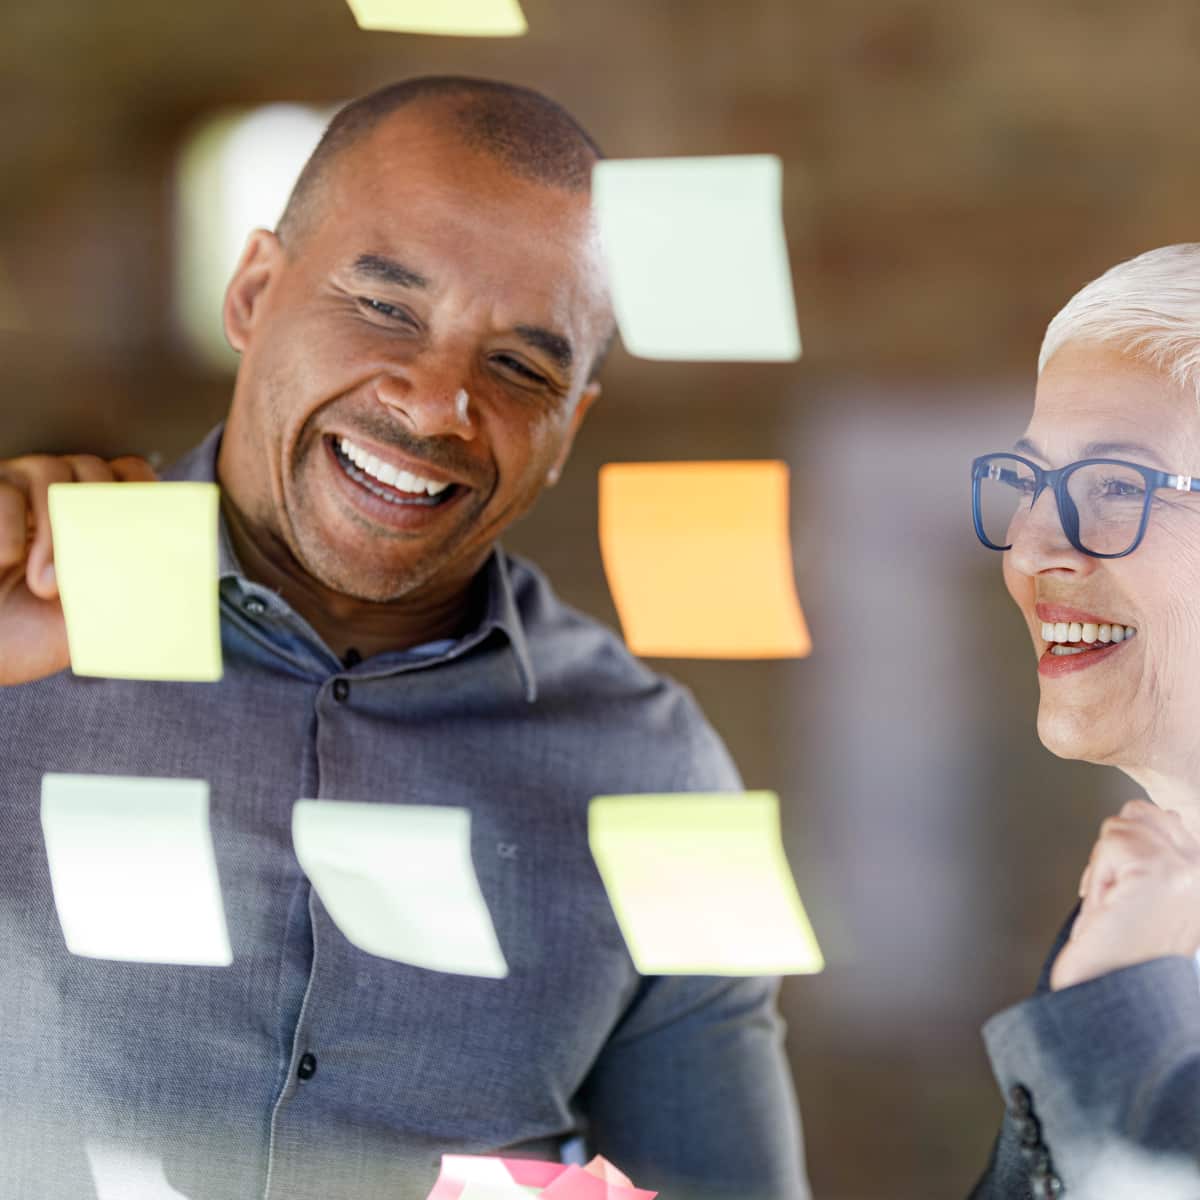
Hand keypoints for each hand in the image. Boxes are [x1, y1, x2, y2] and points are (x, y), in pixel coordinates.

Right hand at [0, 453, 157, 685]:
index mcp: (91, 513)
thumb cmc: (31, 632)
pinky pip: (3, 492)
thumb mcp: (93, 616)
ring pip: (49, 473)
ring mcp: (14, 488)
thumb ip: (131, 590)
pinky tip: (7, 561)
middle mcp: (55, 490)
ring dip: (53, 532)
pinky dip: (10, 529)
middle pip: (92, 469)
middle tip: (86, 570)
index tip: (150, 522)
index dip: (143, 489)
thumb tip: (193, 580)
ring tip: (44, 585)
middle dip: (96, 520)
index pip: (129, 472)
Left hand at [1051, 799, 1199, 989]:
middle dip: (1114, 856)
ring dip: (1104, 869)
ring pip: (1121, 826)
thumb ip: (1164, 857)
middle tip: (1120, 904)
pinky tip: (1112, 910)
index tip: (1130, 893)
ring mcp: (1192, 871)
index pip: (1165, 817)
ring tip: (1116, 910)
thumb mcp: (1155, 899)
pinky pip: (1112, 843)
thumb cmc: (1123, 957)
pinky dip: (1099, 877)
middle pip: (1138, 815)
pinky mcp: (1163, 873)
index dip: (1130, 848)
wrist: (1114, 1001)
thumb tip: (1166, 815)